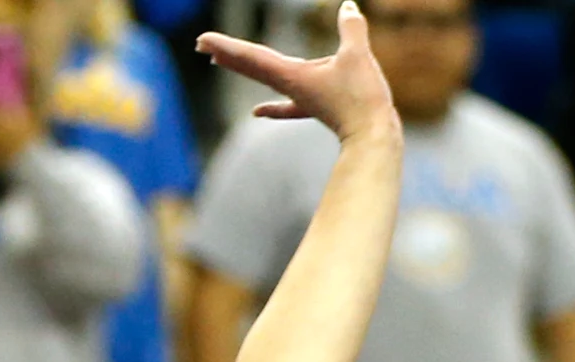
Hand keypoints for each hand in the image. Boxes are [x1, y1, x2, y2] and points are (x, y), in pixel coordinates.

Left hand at [198, 0, 397, 143]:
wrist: (374, 136)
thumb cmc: (363, 98)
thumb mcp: (357, 55)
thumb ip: (351, 28)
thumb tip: (347, 6)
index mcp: (292, 75)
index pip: (252, 56)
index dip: (226, 46)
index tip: (203, 40)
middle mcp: (290, 86)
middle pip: (250, 66)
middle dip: (225, 54)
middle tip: (200, 45)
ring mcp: (301, 98)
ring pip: (264, 79)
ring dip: (242, 68)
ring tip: (218, 61)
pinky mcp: (315, 107)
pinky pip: (288, 106)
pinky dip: (272, 107)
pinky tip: (256, 112)